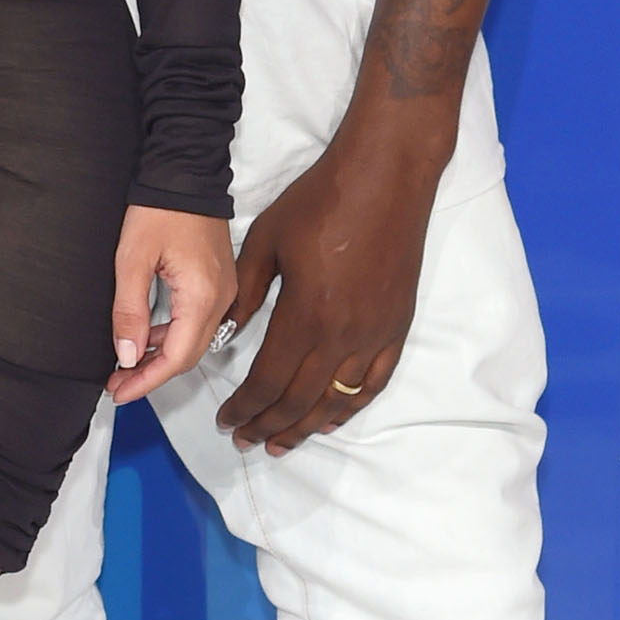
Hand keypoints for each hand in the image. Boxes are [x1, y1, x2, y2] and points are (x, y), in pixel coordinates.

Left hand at [106, 207, 236, 404]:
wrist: (185, 171)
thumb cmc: (159, 208)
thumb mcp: (131, 259)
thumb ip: (129, 311)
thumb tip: (127, 356)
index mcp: (202, 296)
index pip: (177, 358)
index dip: (146, 381)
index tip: (118, 392)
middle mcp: (222, 299)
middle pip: (188, 355)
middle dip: (151, 374)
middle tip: (116, 384)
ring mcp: (224, 290)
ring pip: (193, 341)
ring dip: (160, 357)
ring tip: (125, 365)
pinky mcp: (219, 282)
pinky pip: (197, 322)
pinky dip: (172, 336)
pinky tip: (148, 337)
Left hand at [217, 101, 453, 455]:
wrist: (385, 176)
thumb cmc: (320, 201)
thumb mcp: (267, 241)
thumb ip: (243, 294)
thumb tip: (222, 335)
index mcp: (304, 316)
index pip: (267, 382)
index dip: (244, 408)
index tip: (226, 421)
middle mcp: (342, 336)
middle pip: (299, 401)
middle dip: (267, 426)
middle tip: (245, 440)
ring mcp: (375, 334)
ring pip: (337, 401)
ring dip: (305, 427)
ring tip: (280, 443)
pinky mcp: (397, 326)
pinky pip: (374, 383)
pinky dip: (350, 408)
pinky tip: (331, 419)